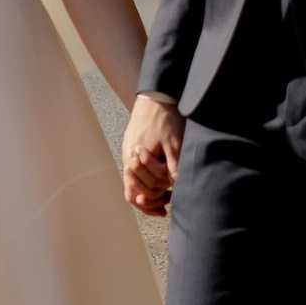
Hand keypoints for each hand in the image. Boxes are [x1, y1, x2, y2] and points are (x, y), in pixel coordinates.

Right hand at [122, 93, 184, 215]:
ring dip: (148, 189)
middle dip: (152, 199)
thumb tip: (177, 188)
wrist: (156, 95)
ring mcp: (128, 152)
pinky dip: (145, 177)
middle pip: (135, 191)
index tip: (165, 209)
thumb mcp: (173, 143)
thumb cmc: (165, 118)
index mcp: (134, 161)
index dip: (151, 205)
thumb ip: (173, 166)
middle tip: (168, 201)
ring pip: (134, 181)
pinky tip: (159, 177)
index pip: (136, 195)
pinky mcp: (133, 147)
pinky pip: (135, 169)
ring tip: (165, 194)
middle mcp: (128, 159)